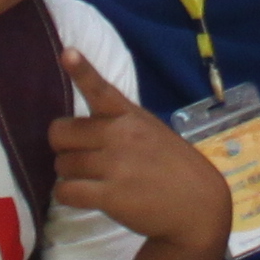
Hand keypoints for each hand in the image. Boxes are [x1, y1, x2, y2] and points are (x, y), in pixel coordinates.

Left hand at [47, 54, 230, 249]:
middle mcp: (120, 135)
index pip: (101, 89)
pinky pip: (66, 191)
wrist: (198, 207)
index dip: (81, 70)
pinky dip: (66, 195)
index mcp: (131, 116)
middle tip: (79, 156)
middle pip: (61, 132)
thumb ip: (120, 126)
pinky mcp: (110, 195)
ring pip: (61, 164)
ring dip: (68, 174)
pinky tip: (82, 196)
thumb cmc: (173, 168)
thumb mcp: (152, 132)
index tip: (67, 53)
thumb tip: (78, 133)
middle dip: (63, 146)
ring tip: (90, 180)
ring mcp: (115, 165)